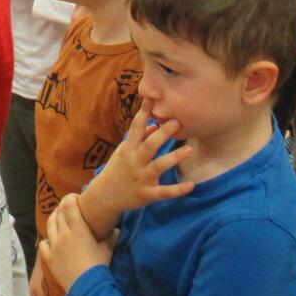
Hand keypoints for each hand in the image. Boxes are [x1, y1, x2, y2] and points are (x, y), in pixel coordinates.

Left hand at [39, 194, 111, 292]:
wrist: (88, 288)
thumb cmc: (100, 266)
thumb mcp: (108, 248)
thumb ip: (110, 236)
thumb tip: (115, 229)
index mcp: (79, 229)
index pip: (69, 204)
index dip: (71, 198)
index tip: (76, 198)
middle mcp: (64, 234)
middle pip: (58, 213)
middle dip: (63, 207)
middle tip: (69, 209)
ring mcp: (54, 246)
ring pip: (50, 225)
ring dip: (54, 219)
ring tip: (60, 220)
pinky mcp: (49, 258)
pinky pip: (43, 244)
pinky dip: (47, 240)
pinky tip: (53, 241)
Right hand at [82, 108, 196, 225]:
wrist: (104, 197)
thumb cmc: (117, 169)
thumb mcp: (124, 151)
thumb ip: (139, 137)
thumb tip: (155, 124)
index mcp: (128, 149)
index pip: (136, 127)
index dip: (143, 112)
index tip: (152, 98)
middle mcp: (134, 162)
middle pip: (150, 145)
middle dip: (163, 134)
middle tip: (177, 122)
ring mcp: (140, 179)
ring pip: (159, 166)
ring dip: (174, 157)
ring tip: (190, 149)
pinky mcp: (146, 194)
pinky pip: (164, 192)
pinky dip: (177, 190)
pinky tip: (191, 185)